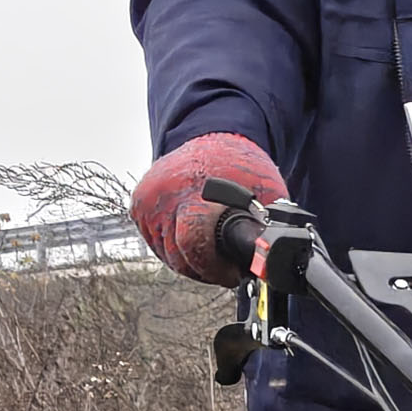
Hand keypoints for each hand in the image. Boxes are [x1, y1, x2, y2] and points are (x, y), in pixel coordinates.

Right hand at [131, 135, 288, 286]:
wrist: (214, 139)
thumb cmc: (242, 169)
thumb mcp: (267, 199)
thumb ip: (264, 232)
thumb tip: (272, 264)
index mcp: (194, 191)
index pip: (194, 244)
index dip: (216, 268)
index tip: (233, 271)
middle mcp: (164, 194)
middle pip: (180, 258)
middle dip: (206, 267)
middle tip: (226, 263)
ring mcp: (148, 199)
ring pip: (168, 255)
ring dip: (190, 259)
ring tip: (212, 247)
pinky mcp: (139, 203)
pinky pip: (157, 243)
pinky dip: (176, 247)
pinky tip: (193, 236)